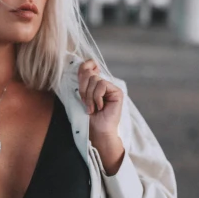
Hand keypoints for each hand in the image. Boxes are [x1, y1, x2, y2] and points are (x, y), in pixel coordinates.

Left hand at [78, 59, 124, 174]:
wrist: (97, 131)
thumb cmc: (88, 118)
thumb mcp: (81, 97)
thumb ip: (83, 82)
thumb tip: (86, 67)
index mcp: (93, 85)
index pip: (88, 67)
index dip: (85, 66)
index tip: (84, 72)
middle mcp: (103, 84)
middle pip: (89, 74)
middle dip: (83, 89)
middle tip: (85, 102)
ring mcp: (111, 88)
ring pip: (95, 80)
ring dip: (89, 96)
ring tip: (91, 108)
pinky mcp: (117, 92)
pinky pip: (102, 85)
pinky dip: (97, 97)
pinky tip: (99, 107)